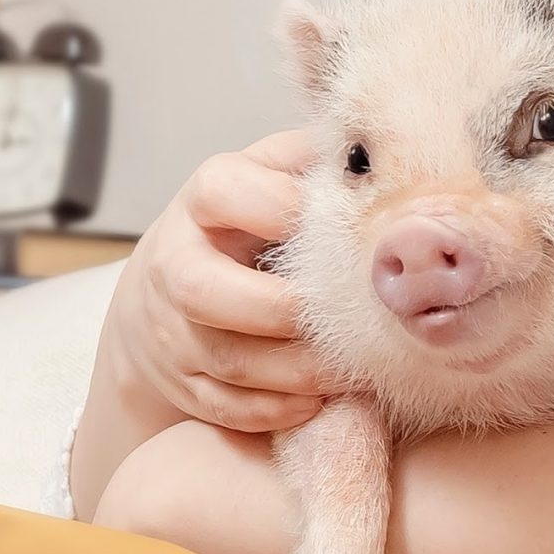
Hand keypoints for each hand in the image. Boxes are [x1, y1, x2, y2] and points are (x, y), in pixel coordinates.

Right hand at [104, 130, 331, 432]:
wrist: (169, 294)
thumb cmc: (246, 226)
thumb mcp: (269, 176)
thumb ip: (311, 160)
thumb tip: (384, 144)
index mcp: (203, 202)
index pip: (224, 191)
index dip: (281, 207)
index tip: (339, 226)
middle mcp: (175, 263)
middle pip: (204, 290)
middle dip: (283, 310)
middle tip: (349, 319)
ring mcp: (170, 329)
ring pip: (224, 358)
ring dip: (296, 371)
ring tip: (355, 371)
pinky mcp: (181, 381)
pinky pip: (224, 406)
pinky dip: (276, 410)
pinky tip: (321, 400)